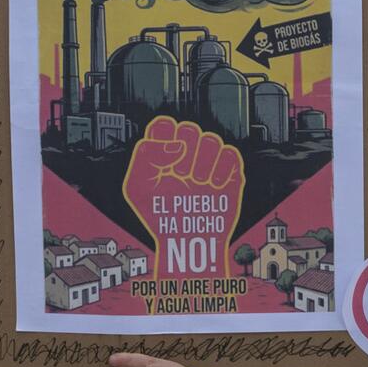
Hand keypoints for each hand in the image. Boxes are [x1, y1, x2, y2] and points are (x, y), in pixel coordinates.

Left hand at [121, 116, 244, 279]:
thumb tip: (176, 145)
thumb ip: (146, 156)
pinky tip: (213, 187)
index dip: (165, 137)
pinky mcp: (227, 172)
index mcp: (162, 153)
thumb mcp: (137, 186)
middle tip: (180, 175)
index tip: (165, 159)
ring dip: (203, 164)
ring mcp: (207, 162)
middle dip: (185, 153)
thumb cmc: (160, 216)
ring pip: (211, 139)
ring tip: (197, 185)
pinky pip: (230, 154)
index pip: (164, 125)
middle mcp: (185, 154)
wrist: (186, 241)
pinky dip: (222, 171)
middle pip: (190, 129)